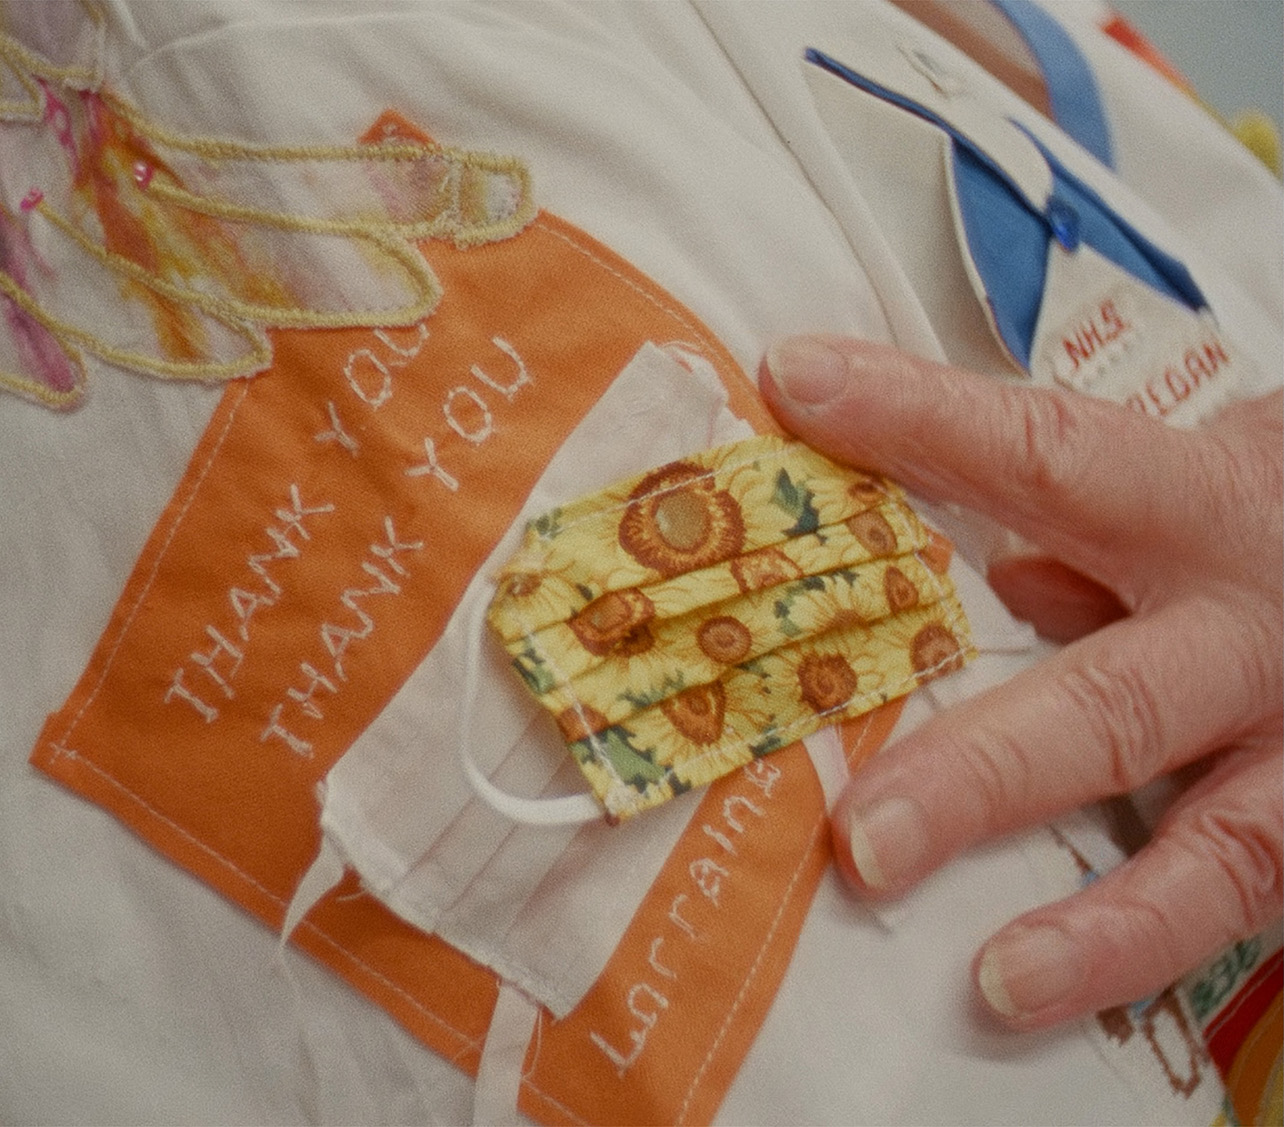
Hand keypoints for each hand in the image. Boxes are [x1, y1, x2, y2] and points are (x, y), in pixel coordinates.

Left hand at [760, 336, 1282, 1029]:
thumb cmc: (1251, 519)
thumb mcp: (1174, 487)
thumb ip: (1062, 523)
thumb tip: (921, 553)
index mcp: (1201, 509)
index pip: (1050, 456)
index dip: (924, 421)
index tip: (798, 387)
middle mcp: (1256, 630)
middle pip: (1116, 701)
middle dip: (986, 773)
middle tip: (863, 837)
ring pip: (1218, 842)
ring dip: (1103, 921)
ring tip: (996, 982)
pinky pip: (1247, 899)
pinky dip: (1146, 951)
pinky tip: (1040, 991)